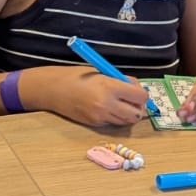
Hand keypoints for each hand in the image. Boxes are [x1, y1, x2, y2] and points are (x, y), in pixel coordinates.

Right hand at [31, 66, 148, 127]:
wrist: (53, 89)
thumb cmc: (76, 76)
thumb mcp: (101, 72)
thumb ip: (120, 81)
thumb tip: (136, 89)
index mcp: (110, 86)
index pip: (140, 97)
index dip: (141, 94)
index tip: (136, 90)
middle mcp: (107, 104)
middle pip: (136, 114)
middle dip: (138, 108)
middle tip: (132, 100)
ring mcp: (100, 116)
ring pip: (126, 121)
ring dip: (127, 114)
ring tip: (118, 103)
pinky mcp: (94, 123)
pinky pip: (113, 122)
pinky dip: (114, 116)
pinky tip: (105, 107)